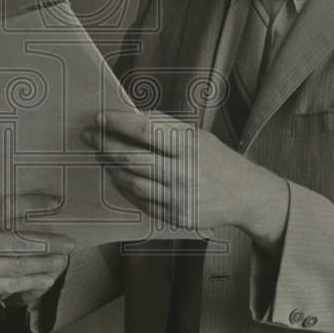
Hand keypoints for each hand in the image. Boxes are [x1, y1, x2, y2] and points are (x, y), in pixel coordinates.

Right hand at [0, 195, 73, 308]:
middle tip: (70, 242)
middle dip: (50, 244)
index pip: (7, 207)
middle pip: (22, 244)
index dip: (34, 204)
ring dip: (45, 267)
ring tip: (61, 262)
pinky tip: (42, 280)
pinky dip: (29, 284)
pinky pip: (10, 288)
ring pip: (21, 270)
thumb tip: (17, 211)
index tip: (55, 201)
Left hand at [80, 110, 288, 249]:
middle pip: (131, 158)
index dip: (118, 123)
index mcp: (187, 145)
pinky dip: (124, 187)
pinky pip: (139, 202)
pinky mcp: (174, 217)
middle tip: (87, 135)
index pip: (145, 129)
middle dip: (104, 145)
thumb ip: (165, 127)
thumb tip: (130, 115)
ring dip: (110, 167)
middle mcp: (181, 172)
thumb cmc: (217, 158)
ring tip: (100, 155)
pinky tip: (117, 176)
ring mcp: (177, 198)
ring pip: (131, 182)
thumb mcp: (197, 135)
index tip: (98, 117)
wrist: (245, 195)